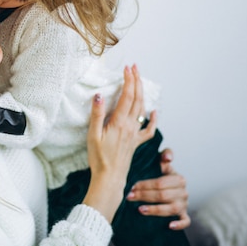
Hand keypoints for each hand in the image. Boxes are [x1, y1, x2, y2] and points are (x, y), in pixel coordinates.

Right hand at [83, 65, 156, 221]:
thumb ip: (96, 114)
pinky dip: (153, 119)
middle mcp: (130, 126)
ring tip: (139, 81)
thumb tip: (99, 95)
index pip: (127, 96)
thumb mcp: (92, 135)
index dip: (128, 80)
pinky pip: (148, 129)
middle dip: (136, 81)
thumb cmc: (98, 158)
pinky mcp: (136, 142)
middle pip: (137, 99)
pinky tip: (154, 112)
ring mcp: (135, 134)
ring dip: (142, 93)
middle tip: (134, 67)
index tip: (127, 68)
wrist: (109, 178)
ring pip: (142, 109)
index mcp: (120, 123)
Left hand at [126, 148, 190, 229]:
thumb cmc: (163, 173)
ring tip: (140, 210)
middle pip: (163, 196)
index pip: (160, 183)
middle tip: (130, 197)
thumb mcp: (163, 162)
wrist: (172, 185)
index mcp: (178, 179)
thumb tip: (168, 158)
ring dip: (155, 210)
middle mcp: (183, 192)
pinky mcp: (184, 214)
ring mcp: (184, 204)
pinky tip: (169, 225)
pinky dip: (179, 224)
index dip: (145, 185)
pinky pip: (185, 221)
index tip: (132, 186)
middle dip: (144, 196)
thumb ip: (165, 154)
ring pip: (171, 209)